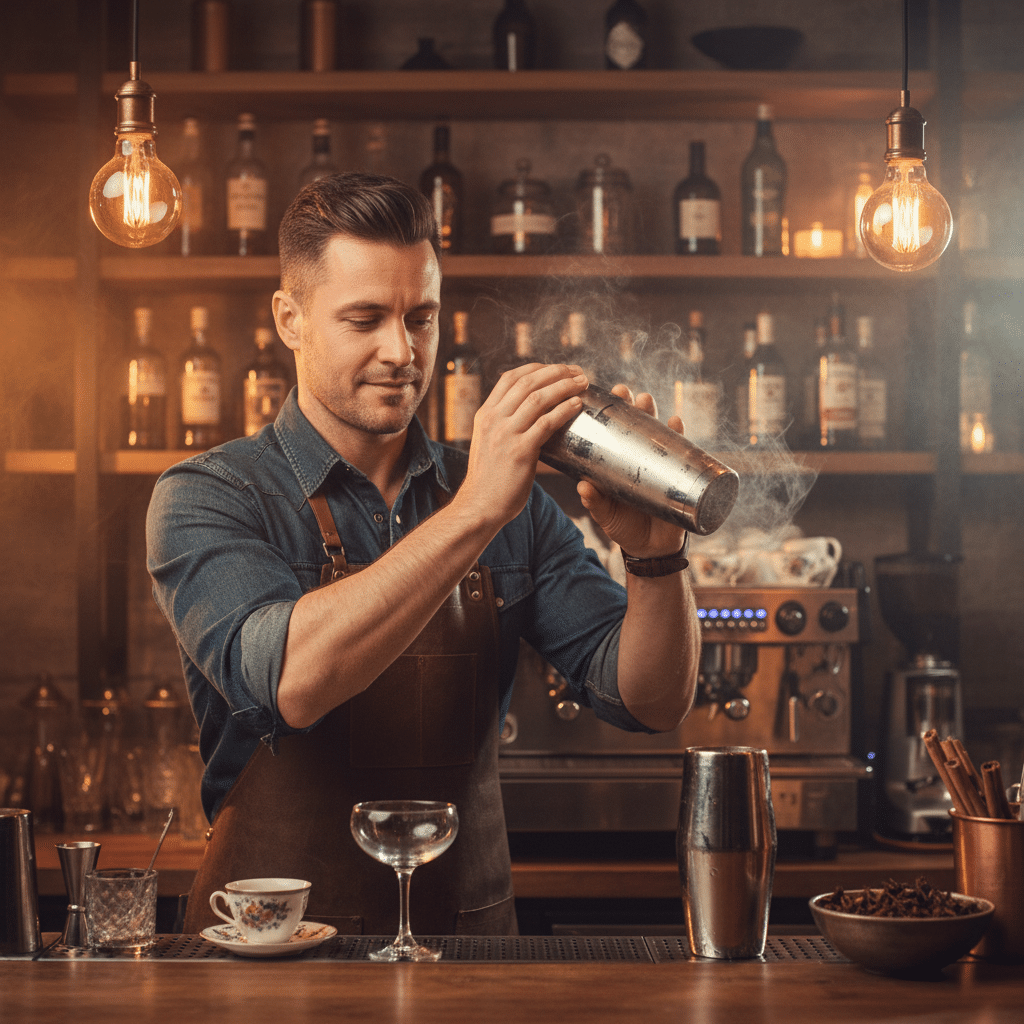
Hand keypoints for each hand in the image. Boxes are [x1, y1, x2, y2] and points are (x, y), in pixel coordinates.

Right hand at [456, 362, 589, 529]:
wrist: (480, 506)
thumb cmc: (490, 479)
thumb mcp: (488, 443)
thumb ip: (502, 426)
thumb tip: (526, 415)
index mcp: (485, 414)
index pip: (510, 377)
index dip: (537, 368)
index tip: (557, 368)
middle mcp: (493, 419)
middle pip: (527, 382)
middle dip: (557, 372)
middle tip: (578, 372)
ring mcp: (506, 434)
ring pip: (538, 398)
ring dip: (565, 386)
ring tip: (583, 383)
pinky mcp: (520, 451)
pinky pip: (546, 423)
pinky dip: (564, 410)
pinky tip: (577, 405)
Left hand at [576, 385, 687, 559]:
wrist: (650, 549)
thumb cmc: (624, 527)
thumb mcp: (605, 515)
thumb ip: (595, 502)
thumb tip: (583, 486)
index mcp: (616, 463)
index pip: (613, 431)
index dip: (609, 413)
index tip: (600, 398)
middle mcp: (638, 458)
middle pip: (637, 424)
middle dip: (632, 405)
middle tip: (625, 393)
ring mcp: (660, 465)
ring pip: (659, 433)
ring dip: (654, 414)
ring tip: (646, 401)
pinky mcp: (679, 476)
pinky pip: (682, 452)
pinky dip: (680, 436)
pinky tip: (676, 422)